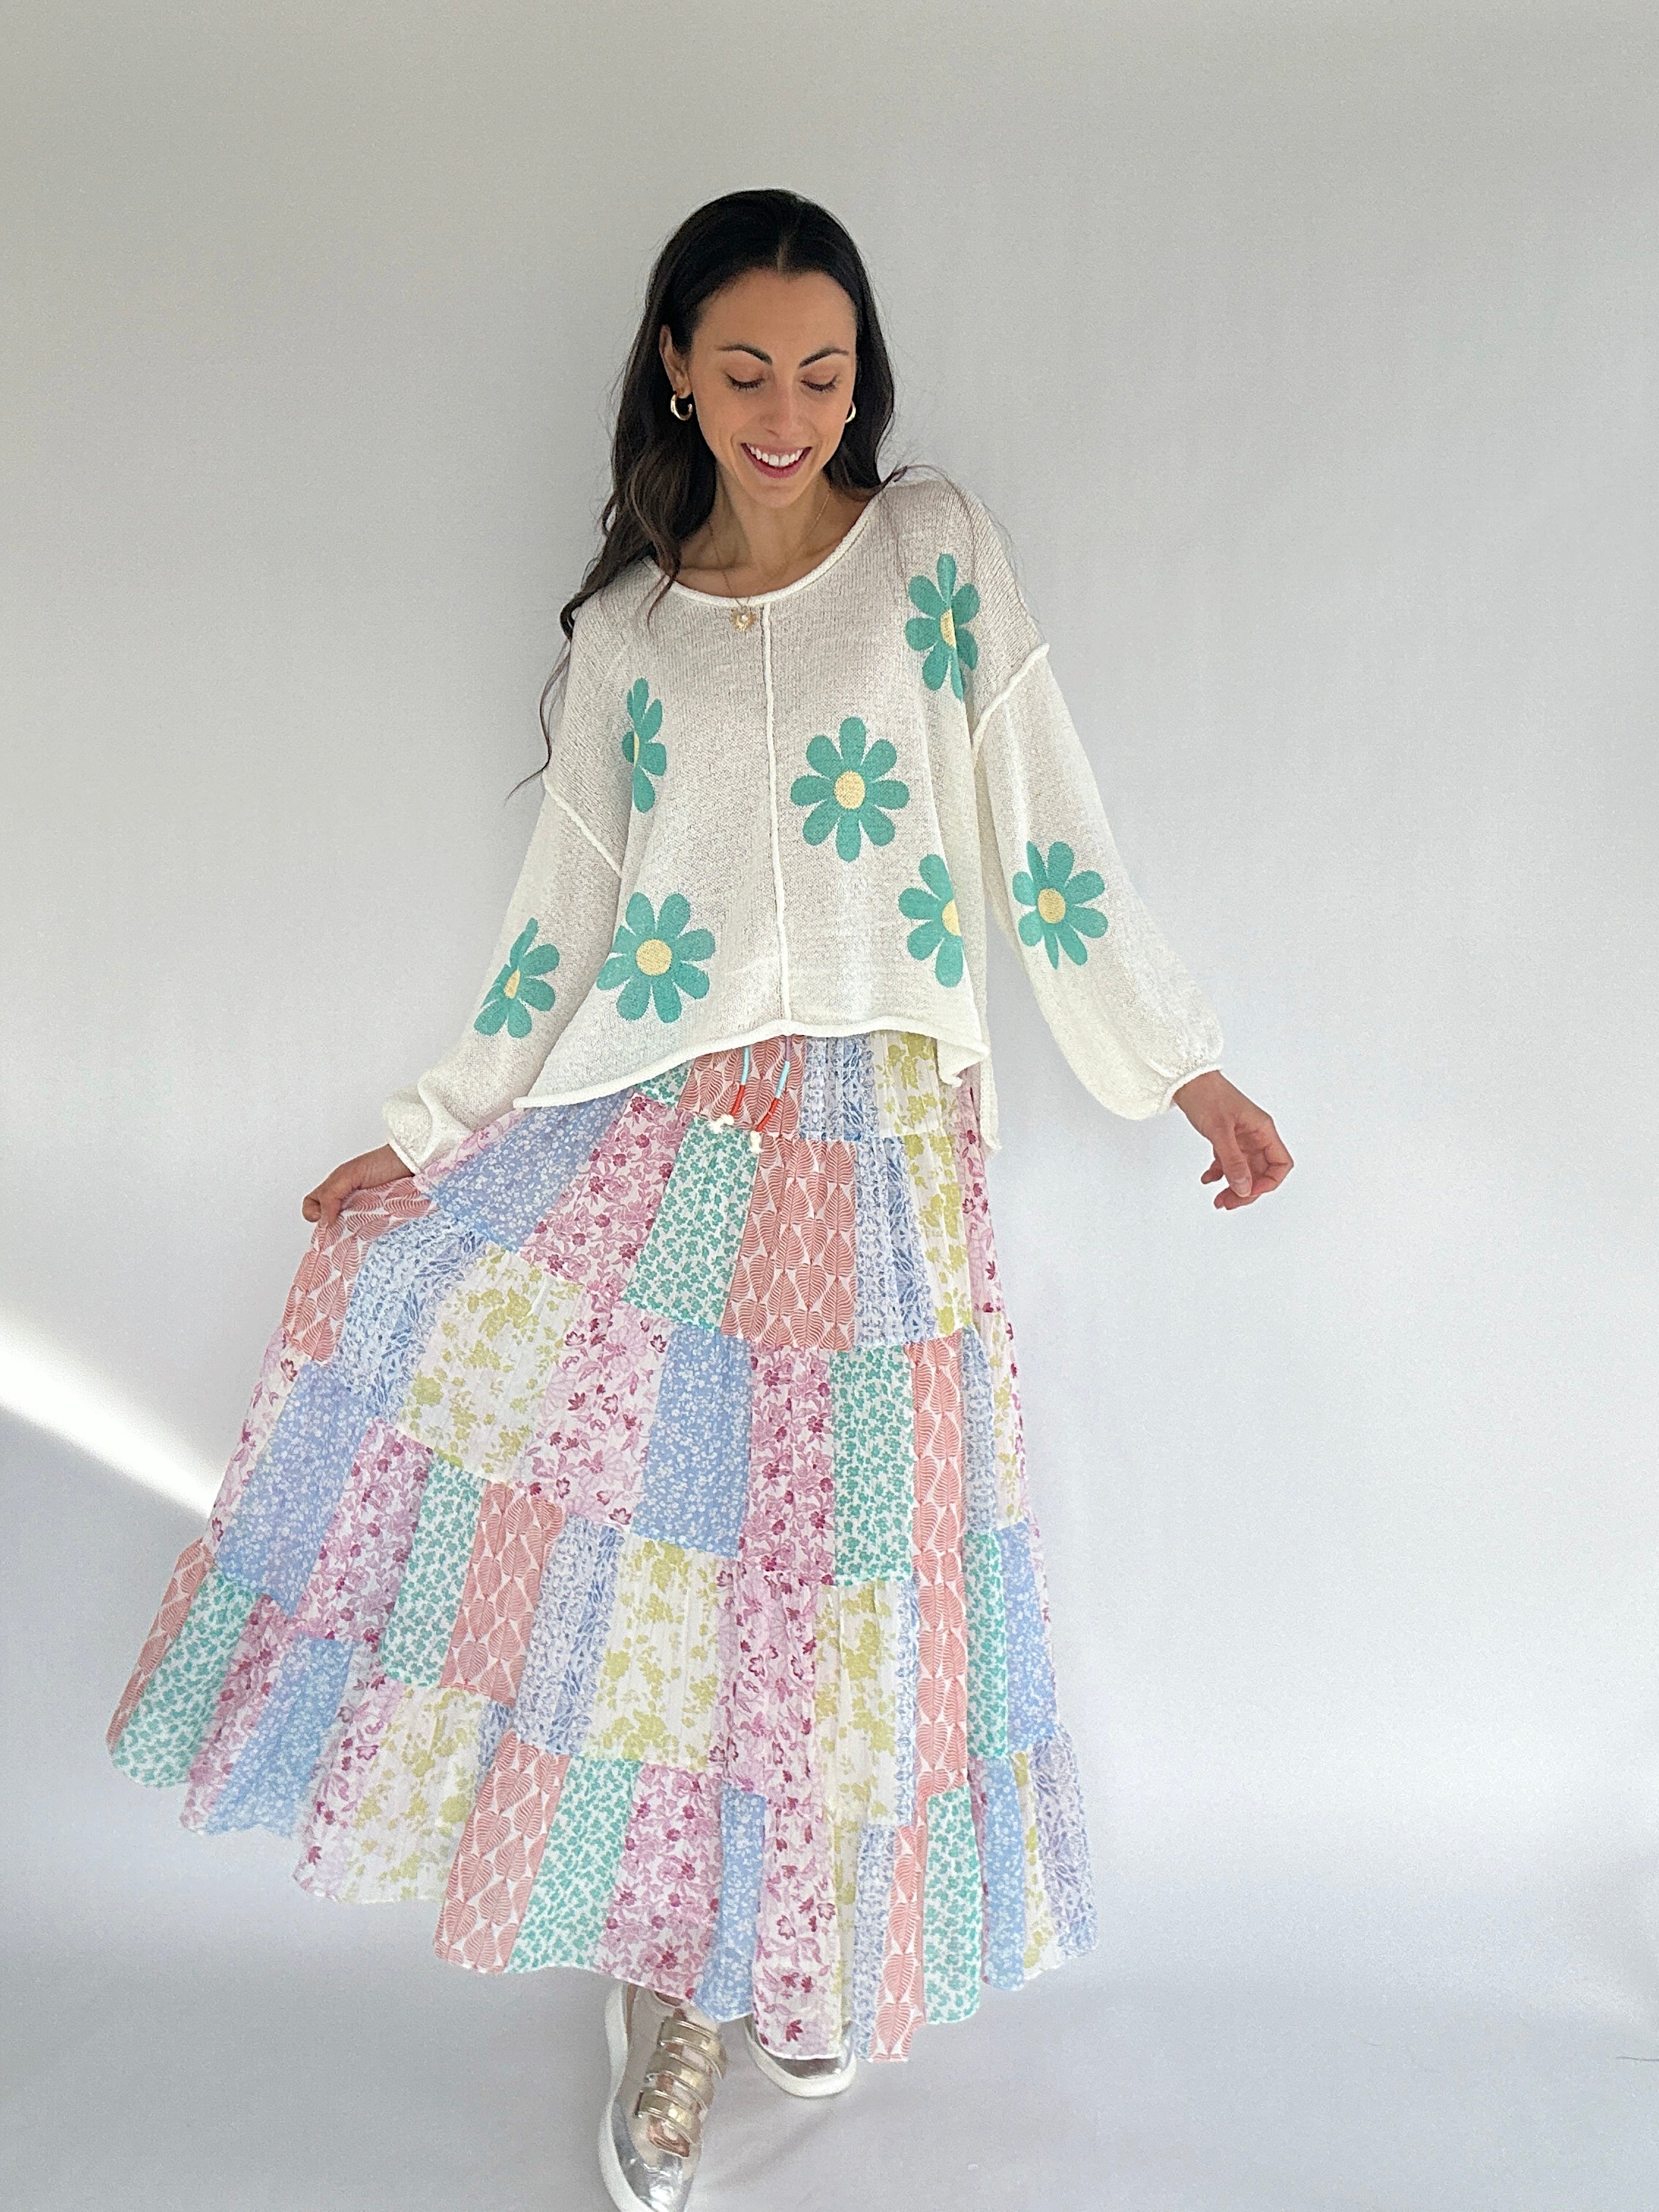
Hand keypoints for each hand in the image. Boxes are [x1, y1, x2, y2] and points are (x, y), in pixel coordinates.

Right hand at [303, 1142, 415, 1229]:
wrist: (412, 1163)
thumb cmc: (382, 1163)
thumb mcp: (350, 1174)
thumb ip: (331, 1194)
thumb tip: (324, 1221)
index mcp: (336, 1189)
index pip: (313, 1205)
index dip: (313, 1213)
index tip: (325, 1218)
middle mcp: (348, 1202)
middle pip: (331, 1223)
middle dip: (334, 1230)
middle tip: (346, 1229)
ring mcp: (364, 1213)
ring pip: (349, 1232)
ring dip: (352, 1235)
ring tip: (361, 1230)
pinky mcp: (381, 1222)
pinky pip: (370, 1234)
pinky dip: (370, 1236)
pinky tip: (374, 1233)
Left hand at [1171, 1071, 1292, 1210]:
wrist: (1186, 1080)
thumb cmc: (1207, 1095)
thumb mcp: (1220, 1132)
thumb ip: (1232, 1162)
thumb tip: (1244, 1189)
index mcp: (1263, 1130)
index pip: (1280, 1164)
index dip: (1268, 1183)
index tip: (1248, 1192)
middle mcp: (1255, 1135)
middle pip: (1261, 1172)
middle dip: (1247, 1191)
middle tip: (1228, 1202)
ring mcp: (1241, 1138)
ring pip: (1245, 1171)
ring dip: (1233, 1187)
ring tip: (1219, 1199)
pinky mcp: (1226, 1138)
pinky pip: (1229, 1163)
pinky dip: (1219, 1174)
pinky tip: (1207, 1179)